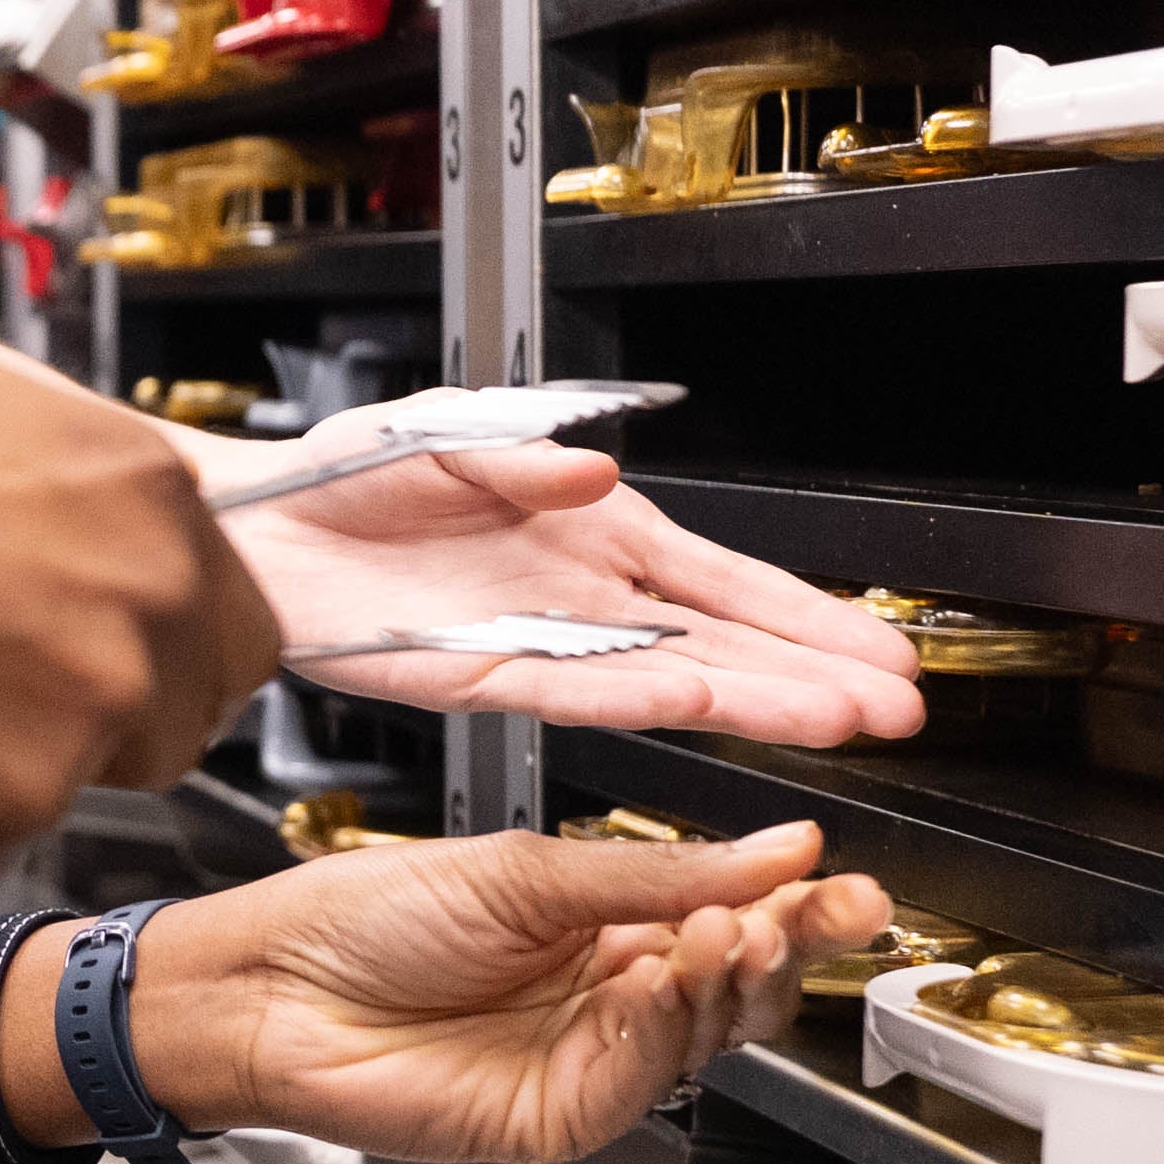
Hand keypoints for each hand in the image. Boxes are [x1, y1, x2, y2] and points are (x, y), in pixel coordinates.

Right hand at [0, 333, 279, 993]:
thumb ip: (55, 463)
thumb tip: (81, 504)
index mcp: (144, 480)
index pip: (226, 613)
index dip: (140, 649)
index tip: (62, 658)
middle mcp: (148, 584)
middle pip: (179, 711)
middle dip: (86, 726)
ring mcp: (92, 693)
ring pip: (79, 788)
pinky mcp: (15, 793)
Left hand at [3, 825, 888, 1163]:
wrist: (270, 986)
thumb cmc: (359, 919)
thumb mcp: (521, 869)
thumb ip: (655, 870)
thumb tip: (775, 848)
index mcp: (601, 927)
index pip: (727, 919)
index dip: (793, 905)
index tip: (844, 882)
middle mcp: (604, 997)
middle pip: (735, 986)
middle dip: (789, 945)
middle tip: (824, 909)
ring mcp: (585, 1062)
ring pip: (703, 1035)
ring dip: (730, 978)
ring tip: (732, 928)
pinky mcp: (559, 1116)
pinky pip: (641, 1075)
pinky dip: (662, 1023)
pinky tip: (660, 974)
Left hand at [193, 399, 924, 743]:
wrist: (262, 526)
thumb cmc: (350, 474)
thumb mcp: (451, 440)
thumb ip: (530, 464)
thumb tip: (598, 471)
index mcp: (594, 531)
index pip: (724, 580)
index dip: (806, 617)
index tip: (880, 649)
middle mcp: (584, 595)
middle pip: (723, 640)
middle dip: (815, 675)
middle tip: (902, 711)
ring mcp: (542, 641)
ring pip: (671, 676)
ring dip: (757, 700)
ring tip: (844, 723)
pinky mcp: (484, 673)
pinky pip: (579, 692)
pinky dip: (642, 696)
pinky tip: (708, 706)